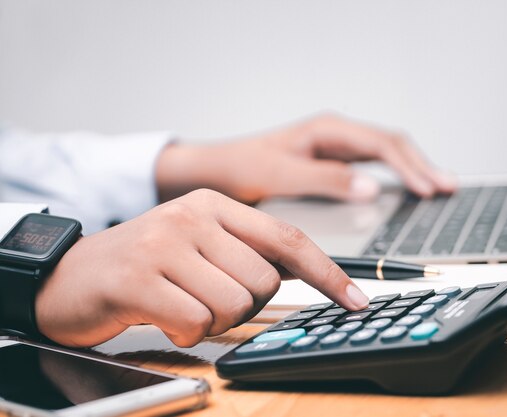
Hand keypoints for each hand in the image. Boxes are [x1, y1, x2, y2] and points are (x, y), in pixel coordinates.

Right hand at [35, 189, 368, 347]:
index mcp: (214, 205)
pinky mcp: (138, 278)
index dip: (327, 272)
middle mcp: (192, 216)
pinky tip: (162, 316)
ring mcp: (163, 244)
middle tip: (209, 299)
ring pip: (233, 305)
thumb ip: (246, 250)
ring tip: (181, 305)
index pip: (288, 237)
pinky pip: (194, 322)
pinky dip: (185, 332)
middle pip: (264, 280)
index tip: (355, 299)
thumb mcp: (198, 243)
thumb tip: (303, 271)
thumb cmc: (144, 264)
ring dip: (212, 320)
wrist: (70, 275)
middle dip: (245, 305)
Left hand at [156, 113, 455, 202]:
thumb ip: (324, 180)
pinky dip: (395, 176)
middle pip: (392, 145)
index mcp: (328, 131)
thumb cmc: (244, 168)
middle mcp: (335, 135)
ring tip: (439, 188)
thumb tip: (370, 189)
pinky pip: (373, 164)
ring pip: (386, 153)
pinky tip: (406, 189)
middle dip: (422, 166)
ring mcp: (334, 148)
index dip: (410, 168)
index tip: (429, 190)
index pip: (382, 145)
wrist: (218, 170)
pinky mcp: (330, 163)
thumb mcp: (281, 175)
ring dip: (413, 169)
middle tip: (448, 189)